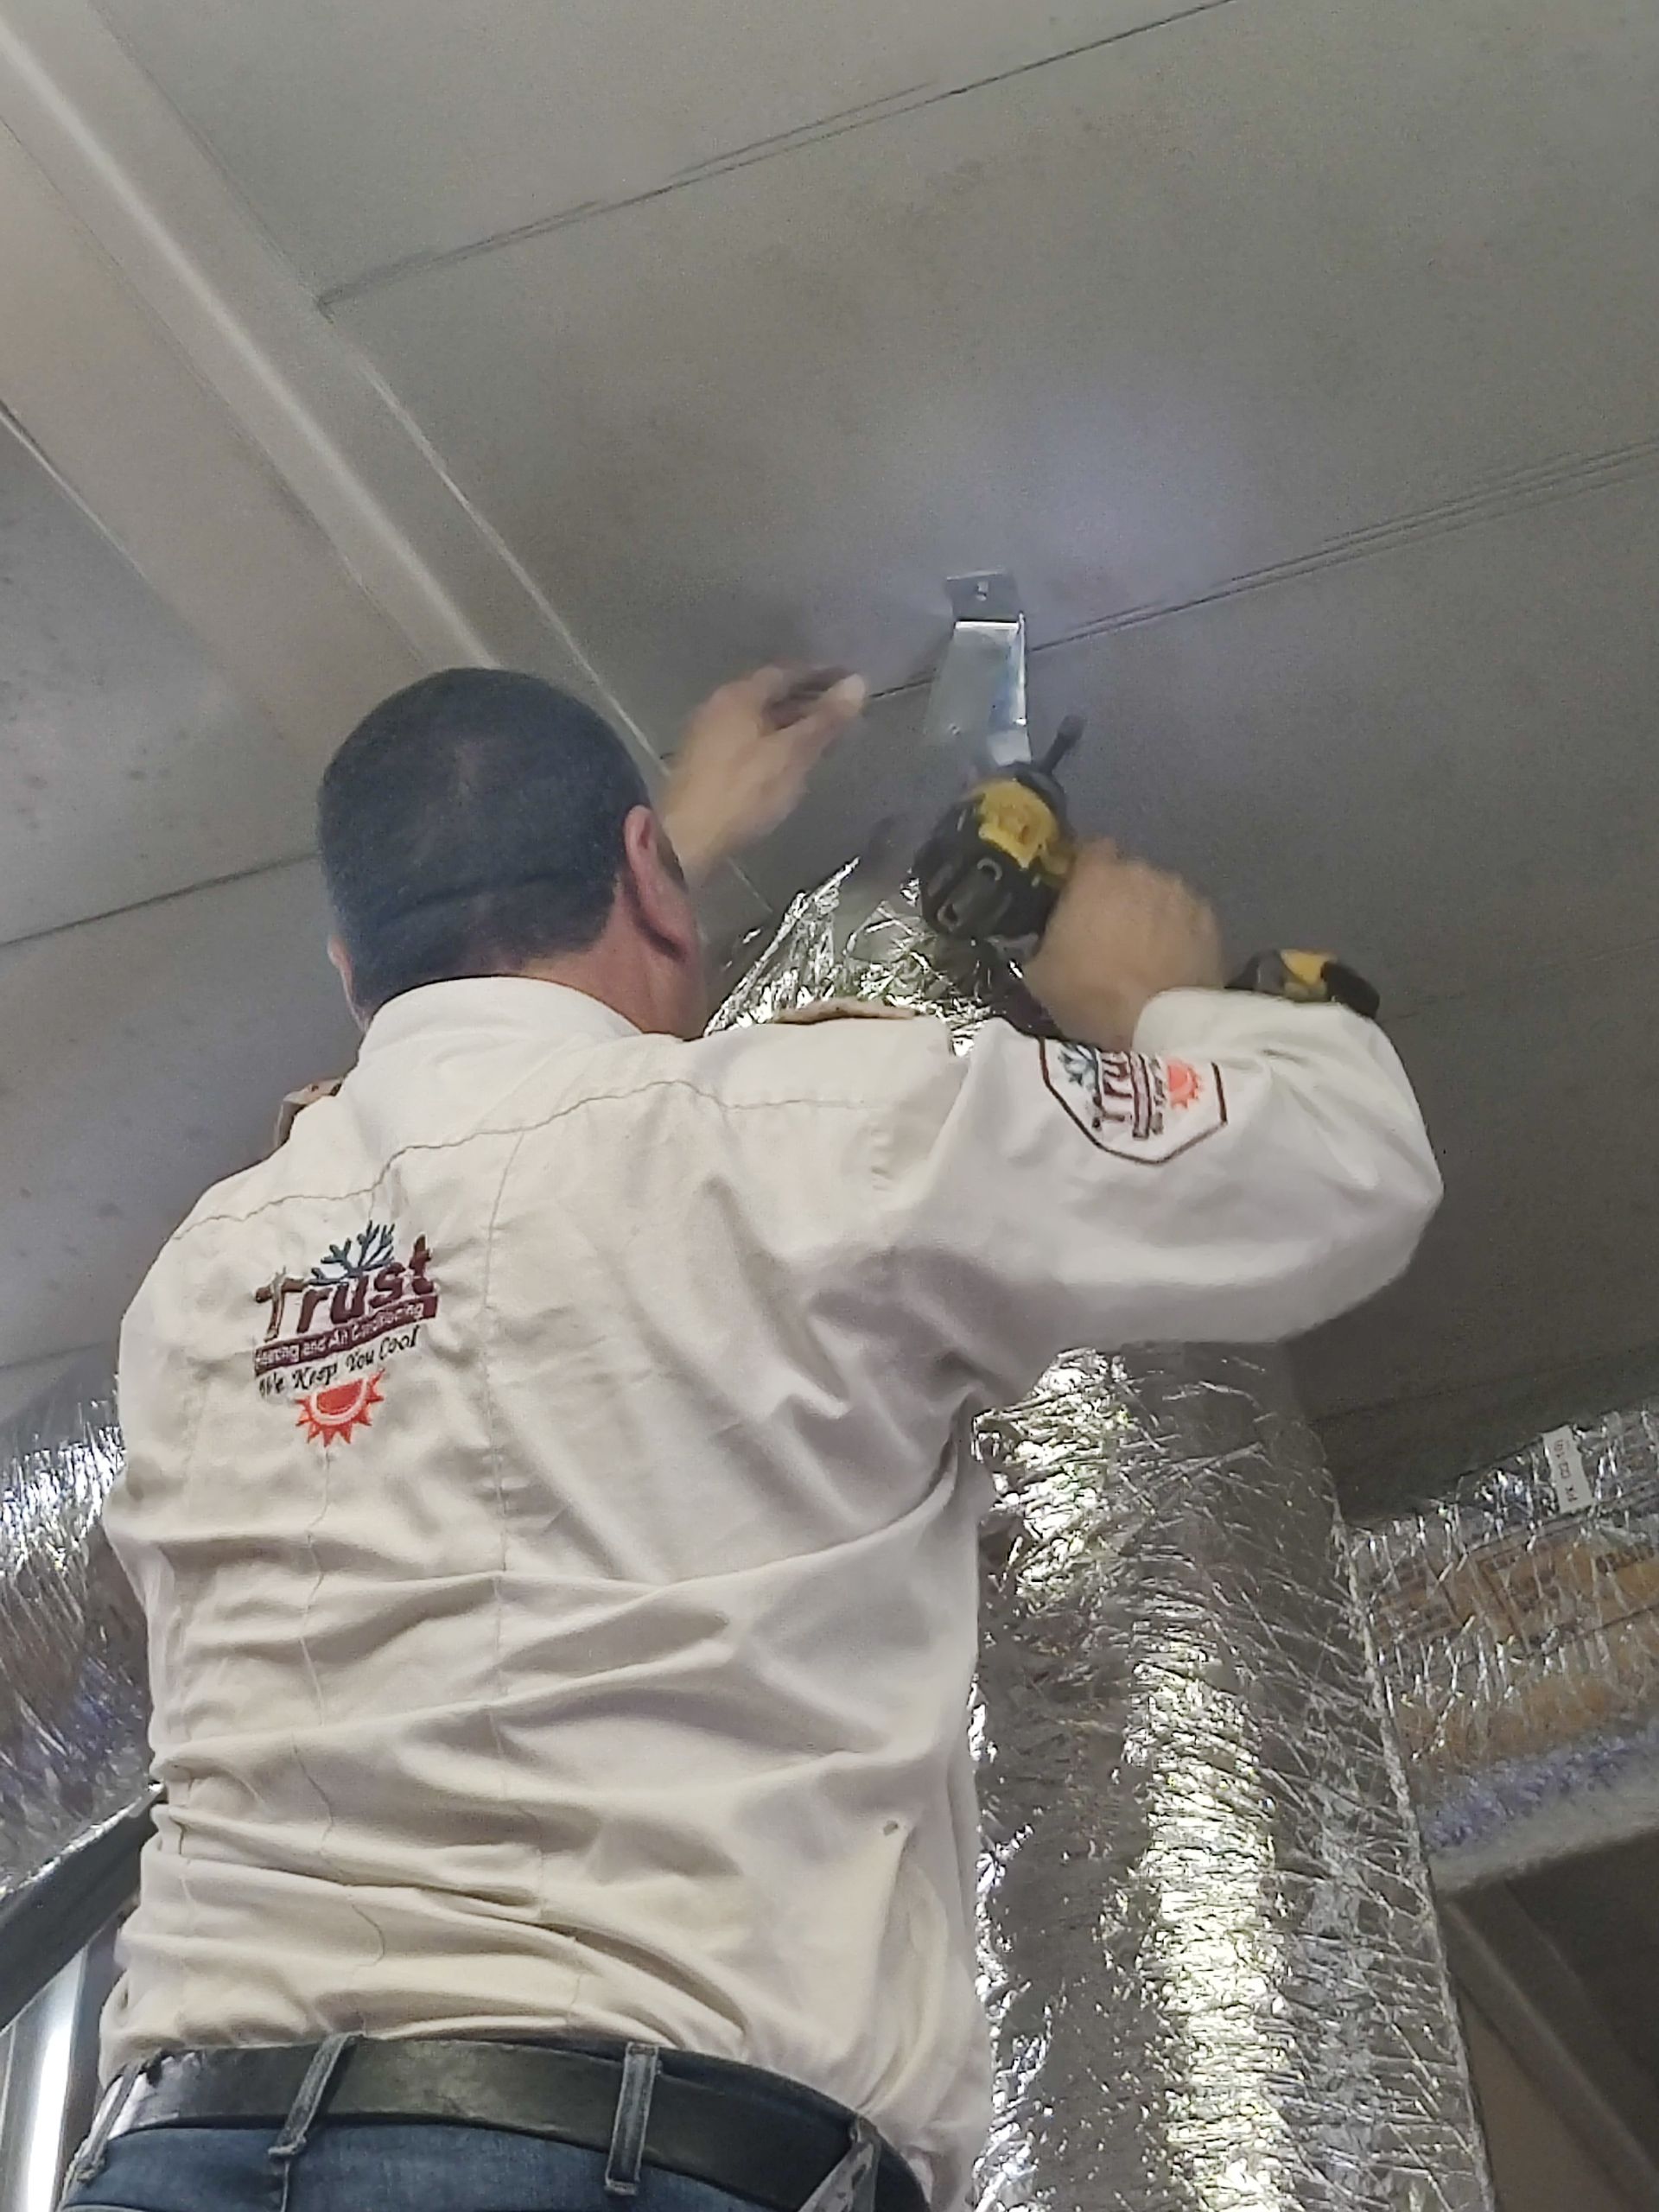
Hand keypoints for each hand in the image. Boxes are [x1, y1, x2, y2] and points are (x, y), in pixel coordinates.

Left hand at [661, 666, 866, 884]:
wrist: (686, 839)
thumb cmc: (743, 792)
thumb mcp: (792, 755)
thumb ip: (825, 720)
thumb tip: (858, 683)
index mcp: (740, 695)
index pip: (787, 671)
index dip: (821, 674)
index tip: (850, 681)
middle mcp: (720, 705)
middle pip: (771, 693)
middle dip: (808, 699)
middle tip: (842, 710)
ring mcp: (709, 733)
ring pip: (760, 718)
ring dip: (792, 721)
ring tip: (824, 735)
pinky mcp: (706, 761)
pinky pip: (749, 738)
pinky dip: (775, 739)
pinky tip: (792, 758)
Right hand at [1025, 839, 1223, 1049]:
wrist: (1158, 1025)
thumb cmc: (1090, 995)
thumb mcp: (1040, 973)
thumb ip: (1044, 941)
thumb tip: (1048, 943)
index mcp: (1097, 875)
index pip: (1090, 850)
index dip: (1084, 870)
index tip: (1077, 893)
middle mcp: (1143, 872)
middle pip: (1129, 874)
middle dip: (1120, 895)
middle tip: (1109, 931)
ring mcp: (1182, 895)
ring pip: (1161, 895)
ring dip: (1152, 913)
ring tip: (1145, 949)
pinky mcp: (1211, 922)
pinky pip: (1187, 919)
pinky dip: (1180, 933)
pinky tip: (1172, 962)